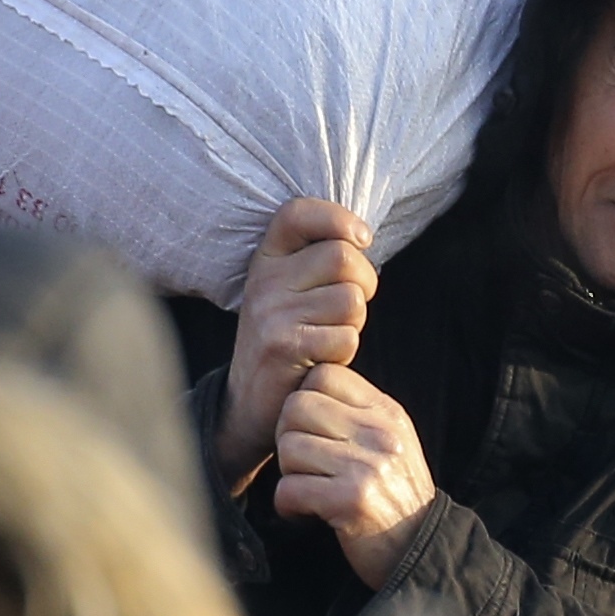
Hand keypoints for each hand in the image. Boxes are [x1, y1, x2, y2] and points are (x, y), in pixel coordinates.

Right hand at [218, 195, 378, 479]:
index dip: (338, 218)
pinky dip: (346, 351)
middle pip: (343, 258)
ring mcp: (270, 313)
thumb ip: (318, 260)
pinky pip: (346, 337)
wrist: (250, 402)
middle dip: (365, 282)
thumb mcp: (289, 291)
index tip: (361, 239)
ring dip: (355, 322)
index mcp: (266, 259)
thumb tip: (362, 236)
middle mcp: (264, 281)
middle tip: (352, 307)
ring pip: (350, 300)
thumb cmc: (288, 339)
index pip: (298, 213)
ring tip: (331, 335)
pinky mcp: (283, 347)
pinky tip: (324, 358)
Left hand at [272, 363, 437, 583]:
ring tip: (310, 490)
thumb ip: (356, 412)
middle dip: (288, 437)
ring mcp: (367, 466)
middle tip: (302, 464)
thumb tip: (307, 386)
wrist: (419, 549)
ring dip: (289, 475)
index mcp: (386, 412)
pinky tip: (306, 512)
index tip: (311, 431)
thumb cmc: (393, 495)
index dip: (304, 400)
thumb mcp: (390, 441)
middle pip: (297, 407)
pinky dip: (289, 506)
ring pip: (289, 448)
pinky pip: (289, 489)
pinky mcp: (351, 501)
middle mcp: (379, 433)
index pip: (323, 374)